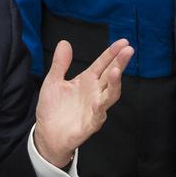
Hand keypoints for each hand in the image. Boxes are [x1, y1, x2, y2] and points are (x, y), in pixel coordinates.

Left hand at [32, 39, 132, 167]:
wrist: (47, 134)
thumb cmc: (52, 108)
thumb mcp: (53, 81)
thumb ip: (60, 63)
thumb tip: (64, 42)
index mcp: (86, 81)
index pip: (102, 64)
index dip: (111, 53)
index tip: (123, 42)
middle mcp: (94, 92)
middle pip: (110, 75)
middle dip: (119, 63)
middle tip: (128, 49)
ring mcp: (95, 107)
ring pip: (110, 94)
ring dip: (115, 83)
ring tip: (116, 70)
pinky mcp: (91, 123)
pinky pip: (99, 114)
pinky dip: (101, 106)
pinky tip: (101, 100)